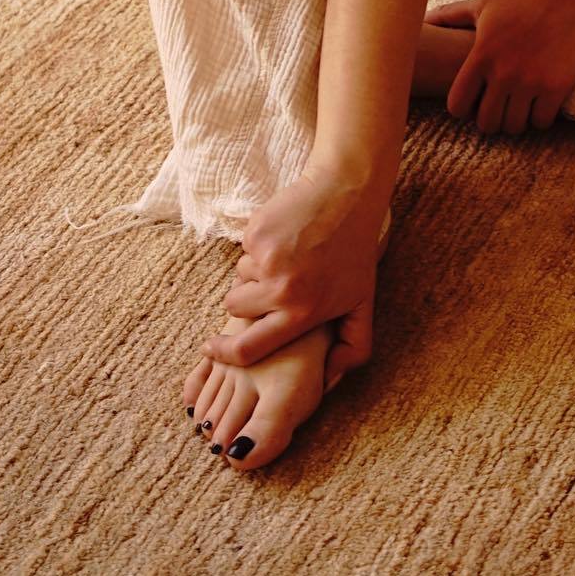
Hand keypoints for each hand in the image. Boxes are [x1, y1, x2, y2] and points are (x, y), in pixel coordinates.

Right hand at [200, 167, 385, 370]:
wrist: (347, 192)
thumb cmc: (355, 251)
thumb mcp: (363, 303)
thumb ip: (353, 348)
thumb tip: (327, 383)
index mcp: (301, 314)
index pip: (246, 350)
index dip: (222, 354)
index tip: (210, 350)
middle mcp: (280, 290)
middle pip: (234, 309)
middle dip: (247, 300)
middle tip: (273, 285)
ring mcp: (265, 259)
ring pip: (238, 277)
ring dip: (255, 271)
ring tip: (288, 257)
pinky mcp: (255, 233)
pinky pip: (244, 248)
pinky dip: (259, 245)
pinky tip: (286, 236)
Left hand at [424, 0, 574, 136]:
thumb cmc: (526, 0)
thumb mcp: (486, 5)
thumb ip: (452, 15)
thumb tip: (423, 19)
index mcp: (481, 55)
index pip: (457, 106)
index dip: (463, 109)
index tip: (474, 101)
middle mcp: (503, 72)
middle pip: (487, 123)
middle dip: (492, 120)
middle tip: (500, 108)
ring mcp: (530, 82)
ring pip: (514, 127)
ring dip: (516, 121)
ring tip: (520, 107)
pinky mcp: (556, 88)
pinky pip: (541, 123)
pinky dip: (540, 118)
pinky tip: (541, 103)